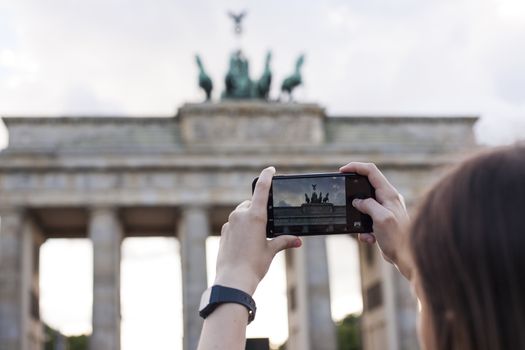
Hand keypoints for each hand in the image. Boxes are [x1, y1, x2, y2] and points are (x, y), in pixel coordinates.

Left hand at [214, 167, 301, 294]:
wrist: (232, 279)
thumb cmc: (254, 265)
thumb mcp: (271, 251)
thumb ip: (284, 241)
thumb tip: (297, 241)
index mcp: (254, 216)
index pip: (261, 189)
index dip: (266, 176)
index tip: (271, 169)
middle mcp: (240, 215)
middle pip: (251, 204)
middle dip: (259, 210)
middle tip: (268, 225)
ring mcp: (230, 222)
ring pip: (242, 213)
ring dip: (250, 219)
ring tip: (257, 238)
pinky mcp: (223, 231)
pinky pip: (234, 223)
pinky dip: (241, 227)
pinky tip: (246, 243)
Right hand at [340, 162, 412, 278]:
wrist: (407, 257)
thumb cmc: (398, 238)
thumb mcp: (381, 219)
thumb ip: (368, 205)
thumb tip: (358, 202)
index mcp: (389, 194)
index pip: (371, 171)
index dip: (356, 167)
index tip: (342, 171)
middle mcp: (388, 199)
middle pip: (366, 185)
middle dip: (354, 194)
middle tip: (345, 199)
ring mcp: (385, 209)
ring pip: (365, 205)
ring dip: (358, 216)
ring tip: (362, 230)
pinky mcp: (382, 221)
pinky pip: (367, 219)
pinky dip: (364, 229)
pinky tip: (369, 238)